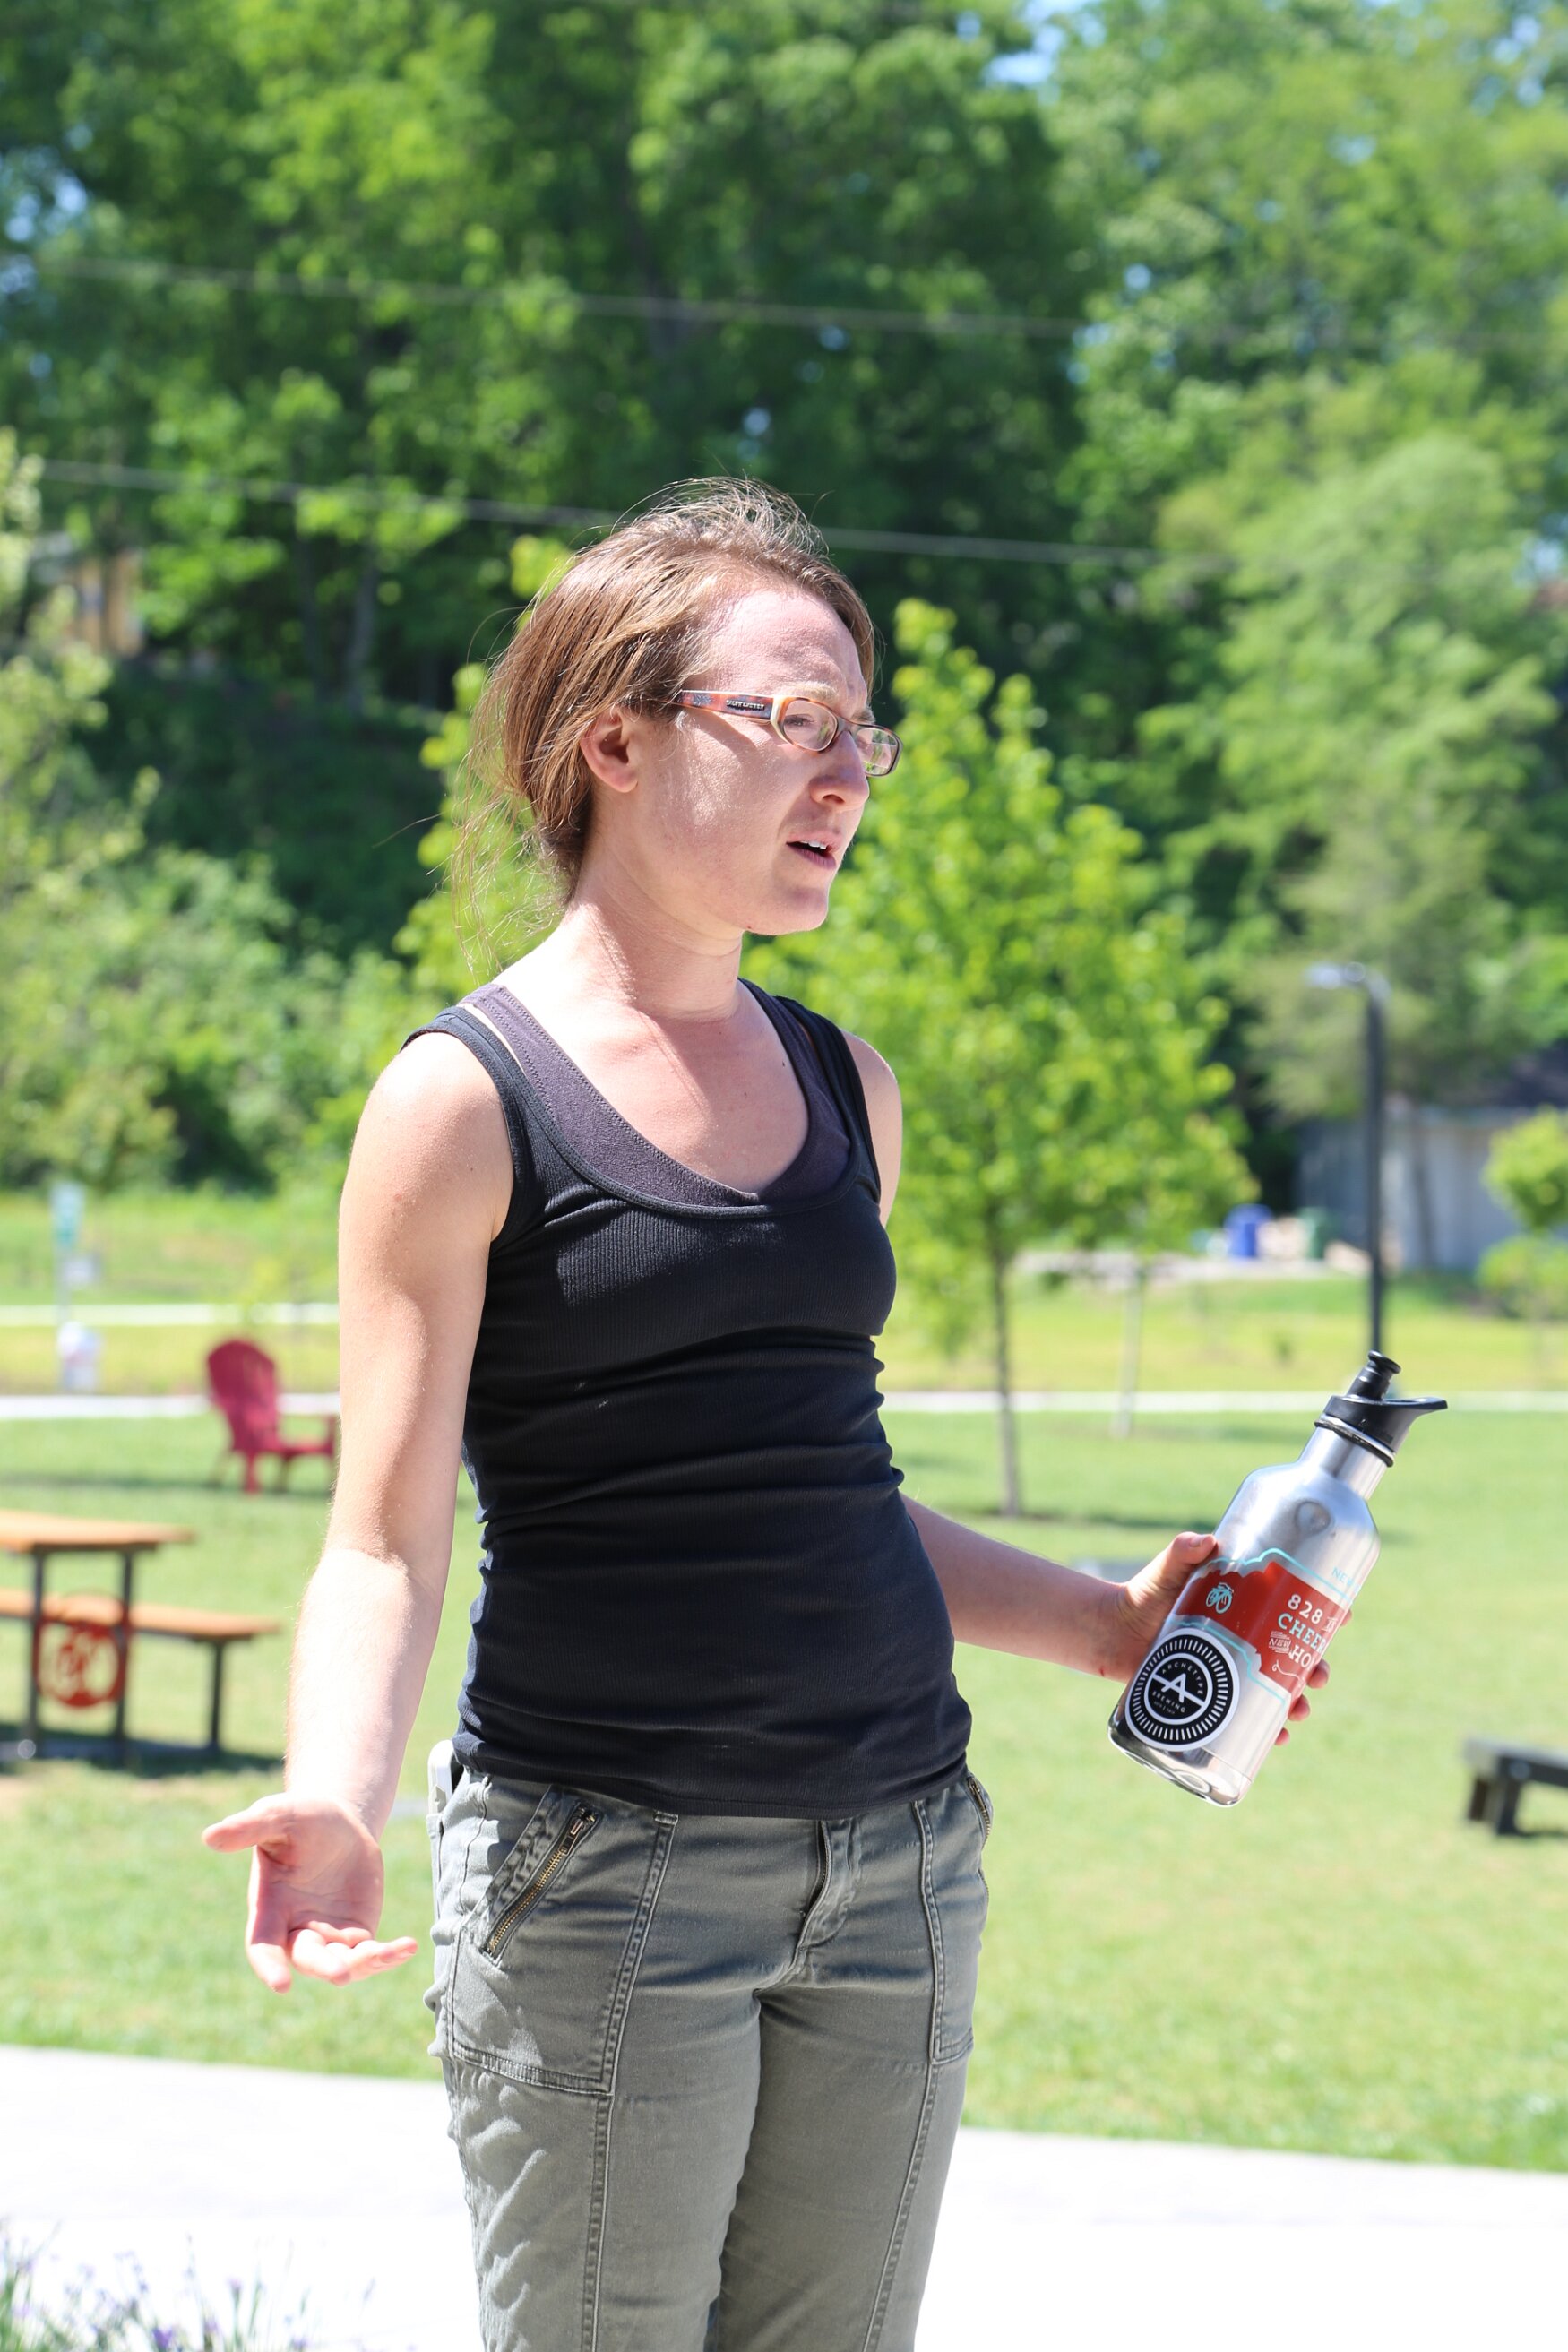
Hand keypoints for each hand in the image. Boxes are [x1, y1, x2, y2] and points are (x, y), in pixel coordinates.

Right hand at [202, 1793, 418, 1993]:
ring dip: (363, 1964)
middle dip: (324, 1967)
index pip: (262, 1946)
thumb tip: (210, 1837)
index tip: (280, 1985)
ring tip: (390, 1951)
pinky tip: (408, 1946)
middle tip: (342, 1972)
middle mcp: (296, 1928)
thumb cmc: (300, 1818)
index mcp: (269, 1908)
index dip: (268, 1967)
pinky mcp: (357, 1933)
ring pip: (343, 1963)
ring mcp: (329, 1935)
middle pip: (307, 1959)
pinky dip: (389, 1954)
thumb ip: (248, 1827)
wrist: (338, 1821)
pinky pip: (371, 1953)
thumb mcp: (278, 1815)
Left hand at [1104, 1530, 1331, 1740]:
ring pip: (1278, 1689)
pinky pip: (1249, 1717)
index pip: (1293, 1608)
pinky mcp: (1213, 1696)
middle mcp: (1245, 1639)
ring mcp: (1231, 1670)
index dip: (1324, 1612)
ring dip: (1297, 1701)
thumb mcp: (1168, 1569)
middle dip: (1316, 1667)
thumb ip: (1183, 1551)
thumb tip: (1204, 1541)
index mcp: (1245, 1606)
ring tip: (1301, 1710)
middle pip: (1295, 1655)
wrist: (1111, 1631)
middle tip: (1320, 1675)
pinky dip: (1268, 1729)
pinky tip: (1278, 1737)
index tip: (1345, 1616)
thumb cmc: (1145, 1593)